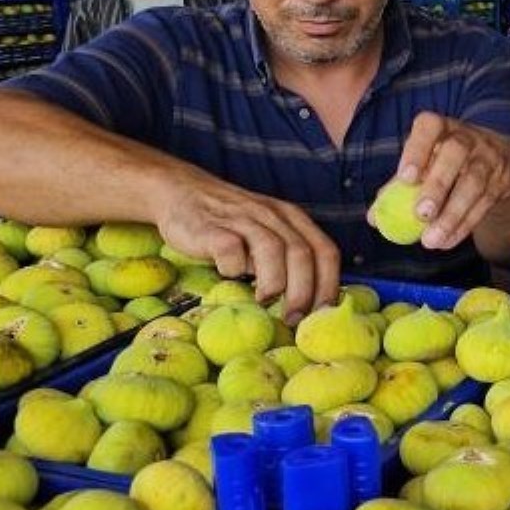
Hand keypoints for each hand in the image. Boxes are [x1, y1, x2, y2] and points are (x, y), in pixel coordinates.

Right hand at [155, 172, 339, 321]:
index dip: (328, 286)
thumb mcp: (268, 232)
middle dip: (303, 293)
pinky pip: (231, 250)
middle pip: (302, 255)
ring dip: (274, 284)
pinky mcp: (212, 228)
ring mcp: (243, 220)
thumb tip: (308, 305)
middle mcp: (273, 216)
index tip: (320, 314)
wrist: (181, 191)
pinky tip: (230, 276)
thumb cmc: (231, 223)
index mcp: (293, 219)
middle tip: (293, 319)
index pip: (326, 252)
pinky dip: (234, 269)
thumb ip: (288, 258)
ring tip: (265, 301)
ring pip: (273, 250)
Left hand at [382, 112, 509, 251]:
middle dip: (437, 185)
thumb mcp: (426, 164)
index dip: (417, 150)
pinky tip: (447, 241)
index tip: (406, 177)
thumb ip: (399, 187)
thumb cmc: (448, 162)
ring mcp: (488, 157)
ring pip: (473, 183)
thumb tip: (374, 217)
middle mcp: (467, 137)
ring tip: (431, 239)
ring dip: (452, 214)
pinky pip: (483, 204)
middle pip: (455, 153)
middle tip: (421, 214)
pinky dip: (464, 225)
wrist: (502, 161)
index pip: (429, 125)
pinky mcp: (502, 180)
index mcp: (440, 127)